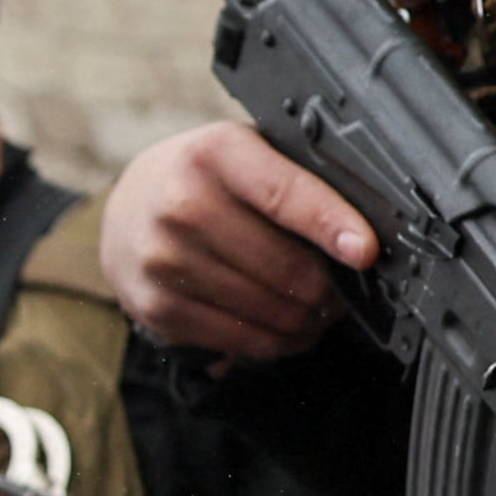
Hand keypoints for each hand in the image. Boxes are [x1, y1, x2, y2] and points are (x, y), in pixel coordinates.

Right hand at [100, 123, 373, 359]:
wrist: (129, 211)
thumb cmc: (206, 181)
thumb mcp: (245, 154)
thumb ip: (296, 180)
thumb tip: (360, 235)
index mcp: (215, 154)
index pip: (282, 194)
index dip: (330, 225)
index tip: (366, 251)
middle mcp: (182, 205)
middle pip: (285, 266)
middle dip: (331, 289)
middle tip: (345, 291)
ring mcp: (165, 260)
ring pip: (271, 312)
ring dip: (309, 320)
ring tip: (318, 311)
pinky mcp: (158, 308)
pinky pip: (244, 342)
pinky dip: (278, 342)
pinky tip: (287, 328)